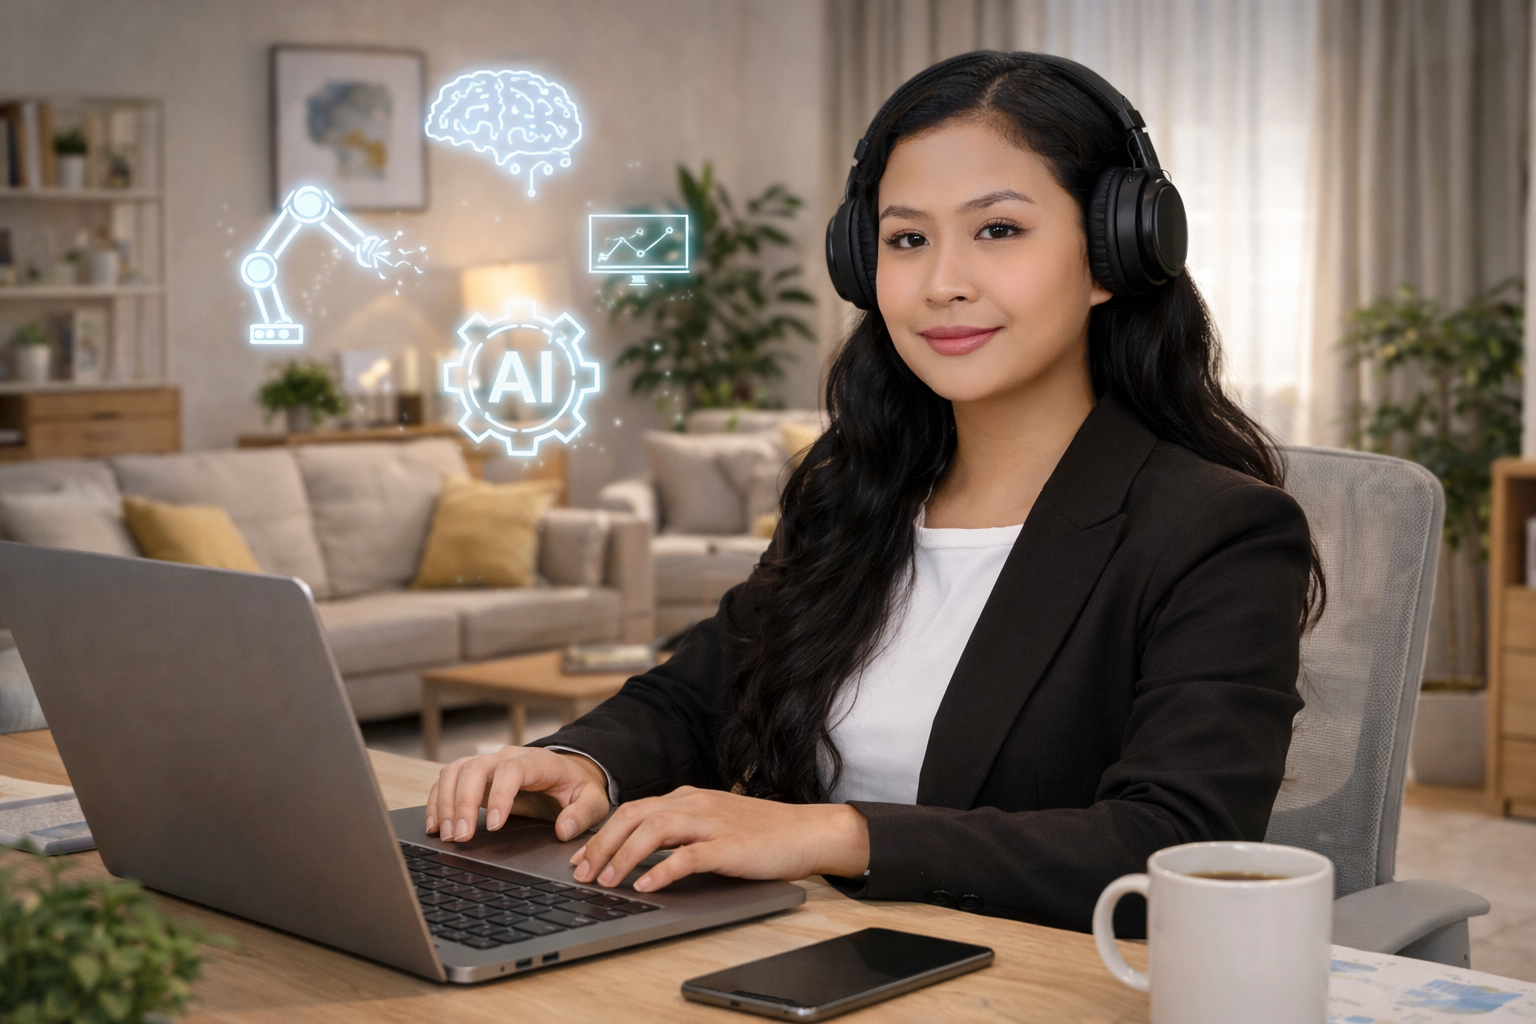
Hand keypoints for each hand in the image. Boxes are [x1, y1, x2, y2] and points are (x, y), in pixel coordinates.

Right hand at [426, 746, 609, 843]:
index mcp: (538, 761)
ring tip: (446, 835)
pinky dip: (437, 800)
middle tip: (460, 837)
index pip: (511, 770)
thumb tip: (563, 829)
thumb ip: (583, 814)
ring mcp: (488, 763)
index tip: (493, 825)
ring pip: (455, 771)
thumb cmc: (578, 787)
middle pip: (474, 768)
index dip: (499, 795)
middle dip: (462, 802)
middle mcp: (508, 756)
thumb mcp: (593, 800)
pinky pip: (447, 780)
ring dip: (445, 802)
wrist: (569, 771)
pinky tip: (436, 825)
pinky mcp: (475, 775)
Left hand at [568, 786, 868, 892]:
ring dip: (623, 856)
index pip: (632, 810)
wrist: (807, 832)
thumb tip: (642, 852)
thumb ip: (682, 830)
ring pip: (653, 831)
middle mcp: (694, 805)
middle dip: (601, 846)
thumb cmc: (762, 833)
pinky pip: (687, 856)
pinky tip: (646, 885)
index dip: (600, 834)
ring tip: (607, 882)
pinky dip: (661, 870)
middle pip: (633, 816)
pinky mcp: (728, 846)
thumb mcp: (714, 824)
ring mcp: (711, 823)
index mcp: (687, 798)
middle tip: (581, 874)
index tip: (579, 858)